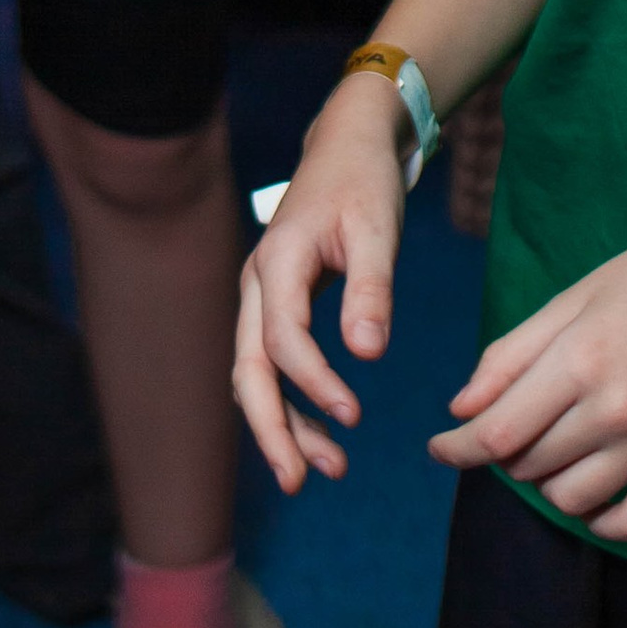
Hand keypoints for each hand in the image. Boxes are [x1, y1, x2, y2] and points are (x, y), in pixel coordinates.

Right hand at [234, 71, 410, 489]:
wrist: (348, 145)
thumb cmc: (364, 182)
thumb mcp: (377, 228)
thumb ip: (371, 289)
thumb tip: (366, 354)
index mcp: (279, 261)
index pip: (282, 337)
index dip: (313, 381)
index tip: (354, 415)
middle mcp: (259, 282)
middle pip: (249, 367)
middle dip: (271, 427)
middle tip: (301, 481)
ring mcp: (263, 295)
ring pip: (256, 372)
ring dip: (283, 423)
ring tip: (325, 469)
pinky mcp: (278, 305)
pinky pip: (272, 362)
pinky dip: (292, 401)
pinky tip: (321, 432)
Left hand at [430, 197, 626, 542]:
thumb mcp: (573, 298)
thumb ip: (511, 355)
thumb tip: (460, 410)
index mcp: (579, 360)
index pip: (495, 433)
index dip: (456, 448)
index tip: (440, 447)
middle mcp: (616, 409)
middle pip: (529, 466)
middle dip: (506, 451)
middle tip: (518, 419)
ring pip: (571, 500)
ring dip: (548, 482)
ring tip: (558, 446)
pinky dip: (602, 520)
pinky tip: (594, 493)